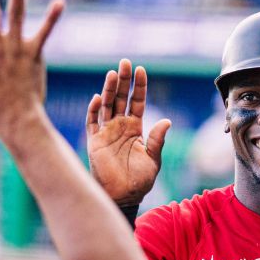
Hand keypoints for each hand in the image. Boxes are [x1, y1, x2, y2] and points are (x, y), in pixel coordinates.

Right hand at [85, 59, 170, 204]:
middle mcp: (120, 126)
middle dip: (124, 80)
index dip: (139, 86)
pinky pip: (92, 122)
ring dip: (109, 89)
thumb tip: (167, 121)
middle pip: (121, 98)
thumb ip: (158, 140)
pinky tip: (99, 98)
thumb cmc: (139, 180)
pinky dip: (94, 109)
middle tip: (126, 62)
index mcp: (135, 128)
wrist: (124, 196)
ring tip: (113, 73)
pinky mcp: (94, 141)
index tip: (142, 70)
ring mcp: (106, 132)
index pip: (137, 101)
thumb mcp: (153, 159)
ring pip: (107, 105)